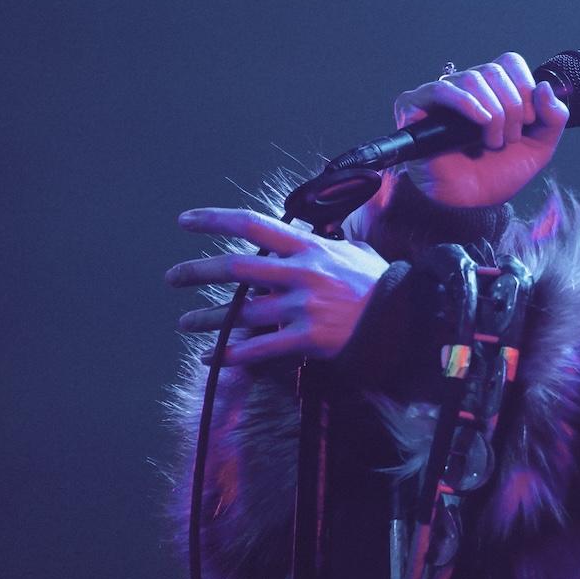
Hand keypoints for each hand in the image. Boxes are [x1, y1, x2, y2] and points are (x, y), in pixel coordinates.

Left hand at [167, 208, 389, 365]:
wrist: (406, 320)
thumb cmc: (379, 284)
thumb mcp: (354, 251)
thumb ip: (325, 242)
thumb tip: (313, 230)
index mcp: (310, 247)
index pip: (253, 226)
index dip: (215, 221)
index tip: (186, 221)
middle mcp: (301, 274)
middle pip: (235, 270)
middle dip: (197, 272)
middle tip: (174, 277)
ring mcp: (302, 307)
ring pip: (240, 314)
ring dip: (206, 319)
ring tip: (186, 322)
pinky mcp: (307, 339)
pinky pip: (259, 349)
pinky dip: (230, 356)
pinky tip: (210, 357)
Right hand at [395, 51, 568, 207]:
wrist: (472, 203)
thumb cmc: (497, 173)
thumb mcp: (539, 147)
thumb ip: (554, 118)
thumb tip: (546, 87)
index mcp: (493, 89)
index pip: (510, 63)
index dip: (525, 89)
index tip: (530, 121)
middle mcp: (465, 87)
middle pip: (494, 71)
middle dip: (512, 108)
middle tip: (509, 139)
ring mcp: (440, 95)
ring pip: (473, 78)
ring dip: (493, 114)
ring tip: (492, 143)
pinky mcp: (415, 106)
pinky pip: (442, 90)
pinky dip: (467, 103)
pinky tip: (481, 122)